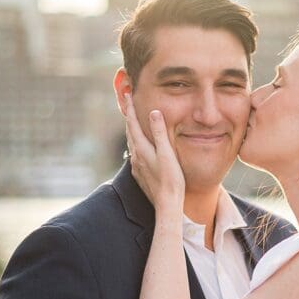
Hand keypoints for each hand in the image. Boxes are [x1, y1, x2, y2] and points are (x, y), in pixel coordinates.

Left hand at [125, 96, 184, 213]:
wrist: (167, 204)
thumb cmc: (171, 179)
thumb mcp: (167, 153)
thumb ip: (159, 132)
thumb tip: (153, 112)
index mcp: (141, 149)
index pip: (132, 123)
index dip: (130, 108)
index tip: (127, 93)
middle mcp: (135, 156)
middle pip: (129, 132)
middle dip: (129, 116)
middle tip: (128, 102)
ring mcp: (137, 166)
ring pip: (132, 143)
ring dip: (132, 130)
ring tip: (133, 121)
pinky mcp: (140, 175)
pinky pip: (135, 154)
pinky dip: (136, 143)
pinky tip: (140, 146)